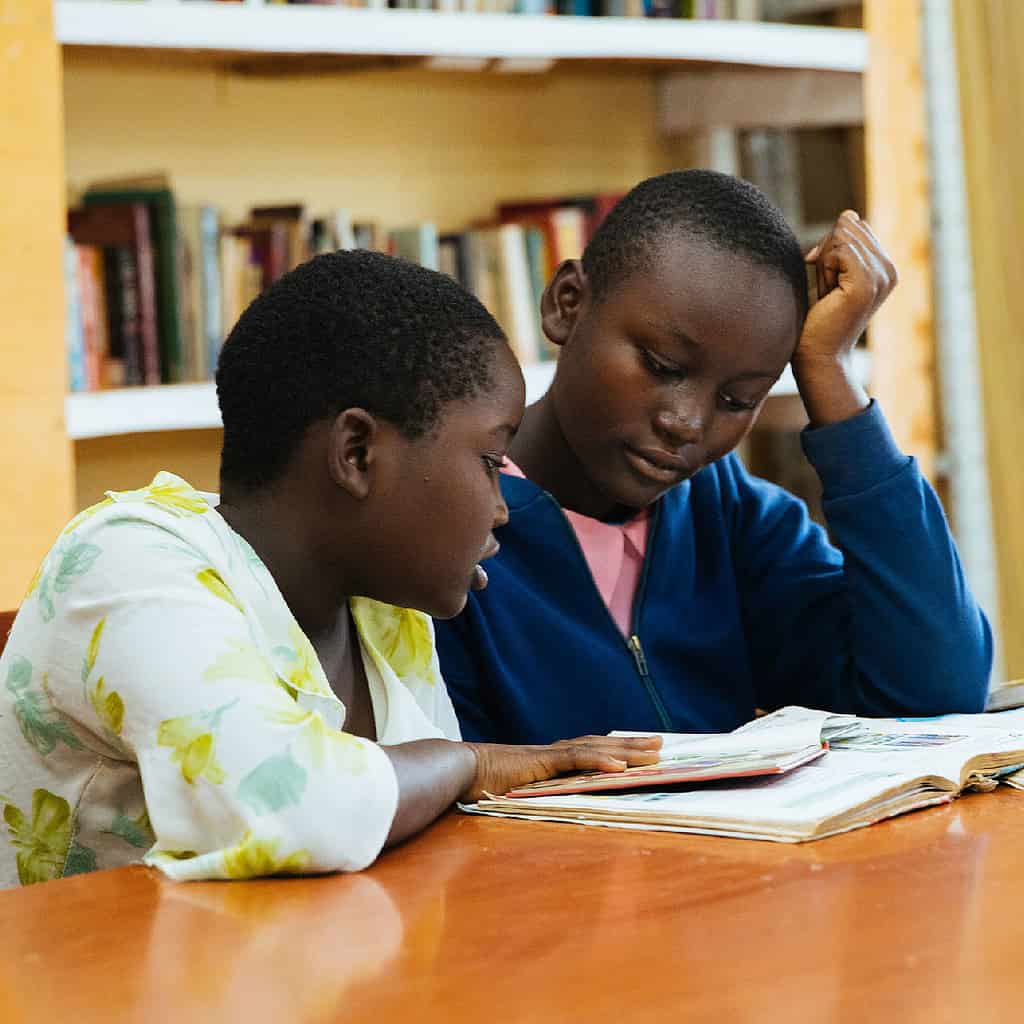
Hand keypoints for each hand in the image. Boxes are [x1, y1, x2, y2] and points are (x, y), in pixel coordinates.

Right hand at [460, 734, 661, 801]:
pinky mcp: (541, 763)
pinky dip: (599, 763)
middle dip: (633, 746)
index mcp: (552, 760)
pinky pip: (575, 761)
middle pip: (602, 746)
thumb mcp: (521, 793)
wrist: (460, 770)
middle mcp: (555, 754)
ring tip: (652, 755)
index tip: (642, 751)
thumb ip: (540, 795)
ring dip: (626, 752)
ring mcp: (549, 756)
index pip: (592, 750)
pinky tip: (620, 768)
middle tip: (662, 746)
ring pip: (595, 750)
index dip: (618, 749)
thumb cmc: (484, 784)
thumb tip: (560, 808)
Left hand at [793, 211, 897, 425]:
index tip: (826, 277)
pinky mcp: (867, 284)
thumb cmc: (817, 319)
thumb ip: (840, 245)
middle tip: (826, 287)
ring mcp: (882, 276)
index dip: (830, 245)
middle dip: (826, 252)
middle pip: (847, 225)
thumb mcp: (831, 274)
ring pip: (841, 236)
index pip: (854, 224)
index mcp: (885, 265)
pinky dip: (823, 269)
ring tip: (828, 292)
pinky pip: (838, 250)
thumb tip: (848, 214)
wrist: (818, 356)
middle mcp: (890, 269)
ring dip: (823, 263)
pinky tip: (828, 293)